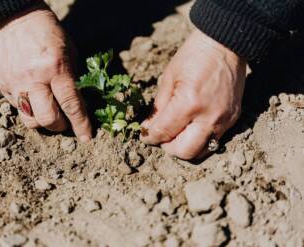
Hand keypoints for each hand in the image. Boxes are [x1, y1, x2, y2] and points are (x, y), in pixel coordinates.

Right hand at [0, 2, 91, 141]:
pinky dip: (29, 109)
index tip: (87, 138)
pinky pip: (17, 108)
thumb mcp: (70, 53)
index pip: (71, 105)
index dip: (81, 124)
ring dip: (43, 122)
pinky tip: (35, 98)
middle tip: (66, 122)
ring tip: (49, 112)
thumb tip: (79, 106)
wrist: (15, 17)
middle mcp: (33, 79)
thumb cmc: (49, 33)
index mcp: (55, 68)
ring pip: (30, 120)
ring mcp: (15, 83)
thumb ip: (74, 80)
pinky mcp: (2, 84)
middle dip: (61, 126)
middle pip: (48, 119)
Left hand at [141, 30, 245, 159]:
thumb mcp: (168, 79)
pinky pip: (214, 140)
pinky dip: (199, 139)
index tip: (145, 135)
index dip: (150, 137)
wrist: (225, 45)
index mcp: (188, 103)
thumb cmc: (193, 56)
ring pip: (201, 151)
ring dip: (185, 147)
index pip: (164, 133)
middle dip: (168, 147)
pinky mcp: (233, 119)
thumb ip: (158, 108)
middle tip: (162, 136)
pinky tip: (192, 126)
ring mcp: (224, 120)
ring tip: (177, 133)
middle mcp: (209, 117)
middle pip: (184, 152)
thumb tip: (149, 129)